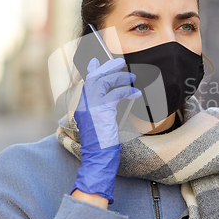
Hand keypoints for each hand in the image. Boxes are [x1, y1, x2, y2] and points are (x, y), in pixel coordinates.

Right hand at [71, 57, 140, 203]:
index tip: (97, 60)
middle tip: (120, 62)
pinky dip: (127, 91)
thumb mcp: (100, 122)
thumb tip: (115, 94)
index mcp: (82, 106)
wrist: (98, 158)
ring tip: (132, 77)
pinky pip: (116, 94)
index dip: (92, 69)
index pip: (86, 82)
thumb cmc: (101, 144)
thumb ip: (103, 107)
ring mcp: (91, 107)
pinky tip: (136, 93)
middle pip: (94, 77)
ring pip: (104, 82)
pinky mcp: (101, 111)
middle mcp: (84, 104)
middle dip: (108, 67)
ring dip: (120, 77)